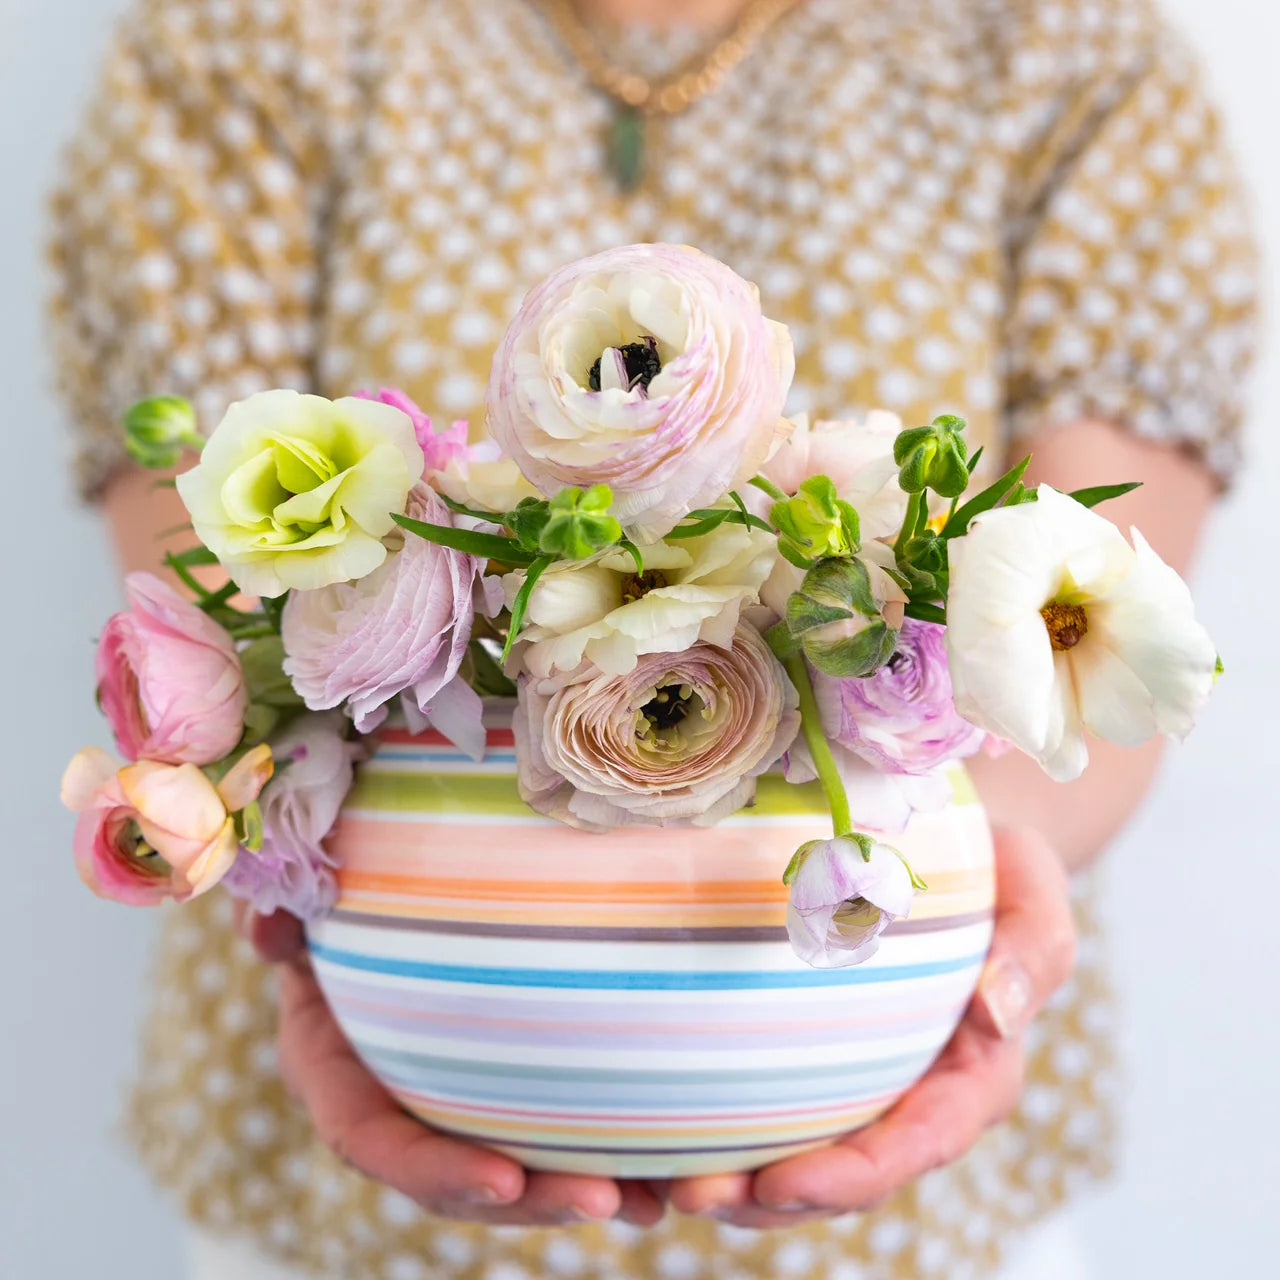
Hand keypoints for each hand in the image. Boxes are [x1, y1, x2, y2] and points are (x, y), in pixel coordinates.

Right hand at [238, 907, 665, 1227]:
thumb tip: (267, 927)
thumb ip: (278, 915)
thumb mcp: (302, 901)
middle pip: (457, 1178)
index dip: (434, 1170)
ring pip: (513, 1168)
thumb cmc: (333, 900)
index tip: (503, 1181)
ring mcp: (454, 1100)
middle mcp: (396, 1102)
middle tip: (606, 1201)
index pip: (373, 1141)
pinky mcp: (503, 1082)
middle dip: (530, 1202)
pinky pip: (551, 1126)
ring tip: (655, 1202)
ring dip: (578, 1190)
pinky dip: (605, 1151)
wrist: (369, 895)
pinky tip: (668, 1167)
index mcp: (336, 1072)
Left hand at [667, 825, 1076, 1226]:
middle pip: (848, 1174)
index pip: (919, 1142)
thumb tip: (999, 1012)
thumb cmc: (999, 866)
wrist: (960, 846)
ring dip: (737, 1181)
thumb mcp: (1033, 887)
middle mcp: (919, 1095)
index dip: (853, 1176)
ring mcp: (869, 1081)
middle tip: (693, 1192)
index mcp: (975, 1074)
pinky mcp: (824, 1054)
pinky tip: (667, 1123)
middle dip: (773, 1199)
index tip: (781, 1183)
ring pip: (805, 1156)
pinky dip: (726, 1124)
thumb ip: (1036, 947)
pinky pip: (777, 1103)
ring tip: (666, 1180)